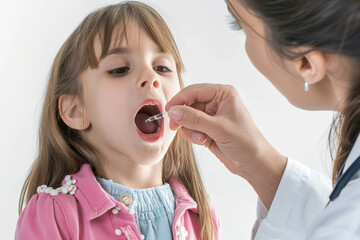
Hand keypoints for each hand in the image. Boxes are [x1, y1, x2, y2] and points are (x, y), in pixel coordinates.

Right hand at [165, 83, 286, 208]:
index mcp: (223, 94)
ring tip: (203, 139)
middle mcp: (216, 102)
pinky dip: (193, 136)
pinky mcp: (208, 129)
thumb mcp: (218, 128)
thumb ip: (194, 119)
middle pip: (188, 104)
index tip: (168, 111)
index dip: (179, 100)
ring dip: (191, 129)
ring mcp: (211, 116)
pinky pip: (191, 128)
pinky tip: (204, 141)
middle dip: (185, 118)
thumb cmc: (245, 142)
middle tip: (177, 127)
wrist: (254, 164)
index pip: (194, 91)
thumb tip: (173, 111)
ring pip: (187, 118)